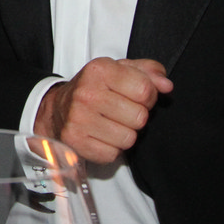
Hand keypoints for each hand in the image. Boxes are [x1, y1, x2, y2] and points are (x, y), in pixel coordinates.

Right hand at [34, 57, 172, 163]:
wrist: (57, 109)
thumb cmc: (95, 88)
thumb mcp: (120, 70)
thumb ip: (148, 72)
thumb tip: (166, 86)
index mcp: (99, 70)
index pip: (146, 90)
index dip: (148, 97)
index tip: (136, 97)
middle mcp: (86, 93)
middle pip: (140, 117)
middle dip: (136, 116)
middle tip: (122, 111)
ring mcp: (78, 119)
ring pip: (129, 138)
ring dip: (125, 134)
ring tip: (112, 124)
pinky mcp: (76, 141)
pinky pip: (113, 154)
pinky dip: (112, 148)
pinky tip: (101, 136)